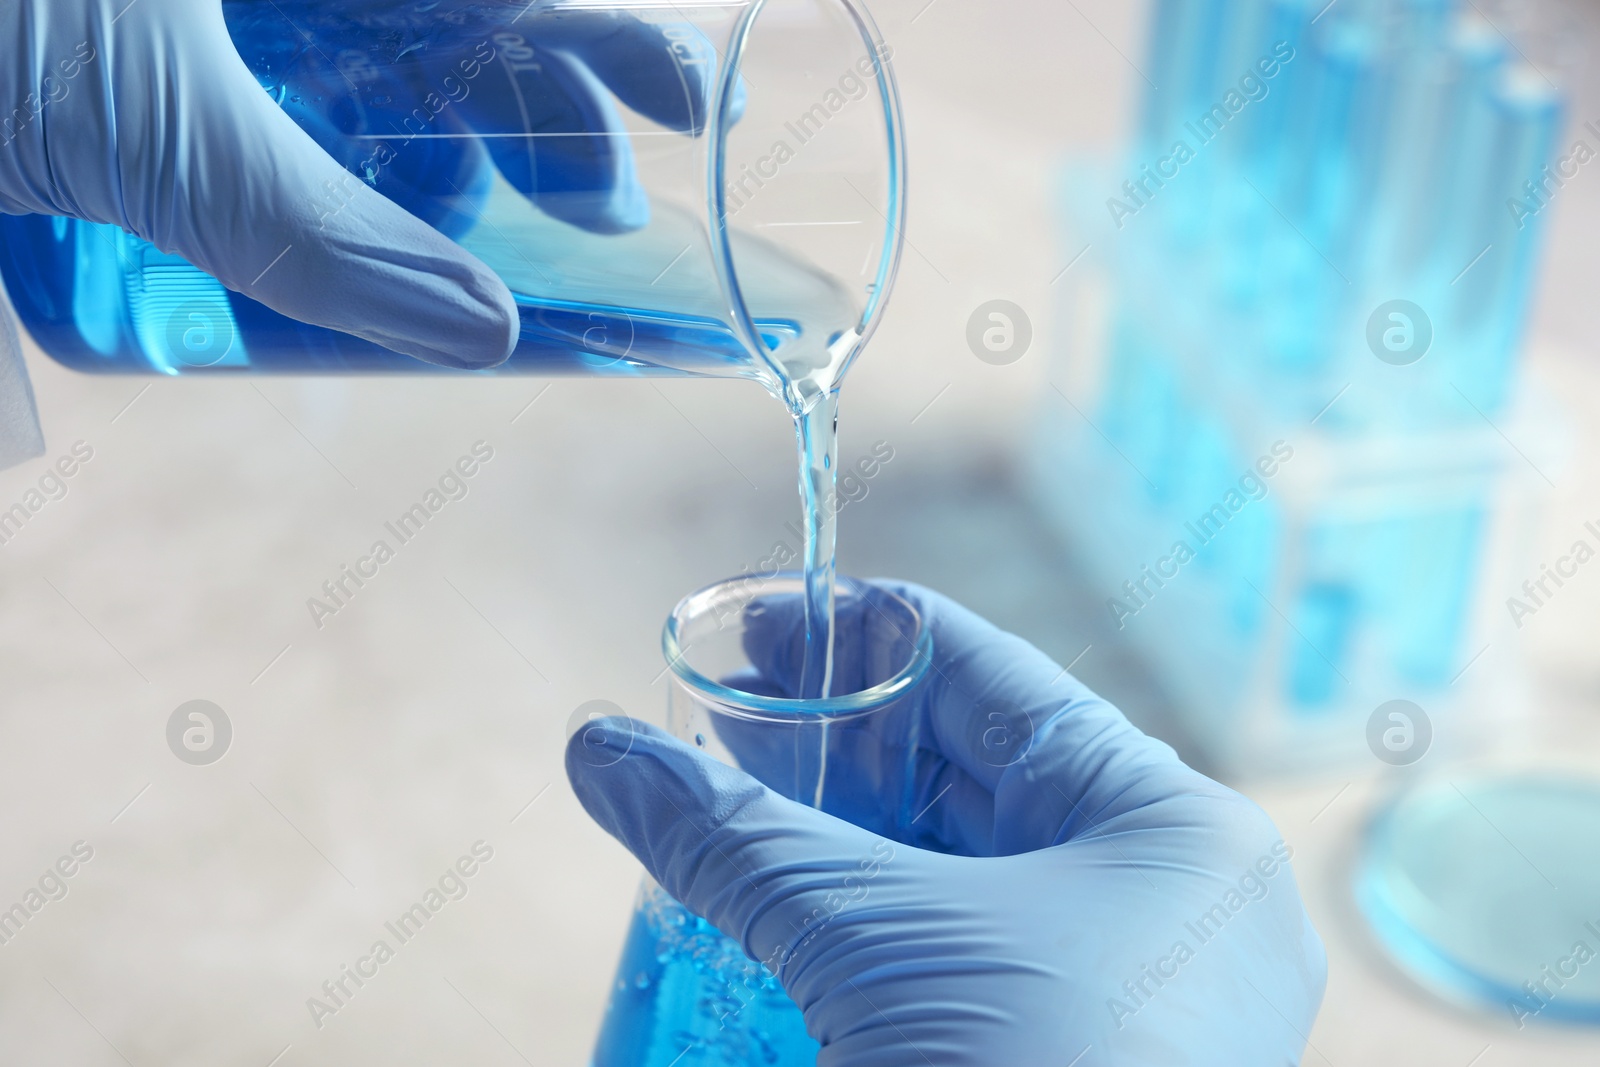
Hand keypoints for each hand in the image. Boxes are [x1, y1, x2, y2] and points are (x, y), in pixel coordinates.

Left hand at [0, 1, 721, 368]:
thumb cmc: (5, 42)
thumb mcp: (162, 136)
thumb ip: (324, 242)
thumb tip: (484, 332)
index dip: (607, 34)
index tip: (689, 105)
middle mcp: (284, 9)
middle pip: (445, 26)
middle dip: (529, 114)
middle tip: (590, 210)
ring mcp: (213, 39)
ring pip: (358, 74)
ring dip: (426, 160)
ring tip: (472, 251)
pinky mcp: (135, 89)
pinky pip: (263, 122)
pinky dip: (301, 179)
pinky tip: (326, 240)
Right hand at [567, 582, 1326, 1065]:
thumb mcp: (867, 939)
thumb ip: (733, 834)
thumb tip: (600, 747)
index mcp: (1174, 829)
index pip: (996, 683)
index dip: (868, 638)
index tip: (765, 623)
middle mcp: (1175, 905)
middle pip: (976, 778)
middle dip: (842, 749)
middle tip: (730, 719)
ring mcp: (1142, 998)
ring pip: (966, 877)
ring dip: (850, 843)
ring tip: (741, 805)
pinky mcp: (1085, 1060)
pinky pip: (970, 961)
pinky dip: (878, 931)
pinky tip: (790, 912)